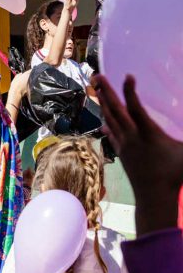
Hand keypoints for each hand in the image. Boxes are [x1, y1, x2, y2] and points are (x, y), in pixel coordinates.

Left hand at [94, 74, 182, 235]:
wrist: (153, 197)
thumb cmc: (175, 175)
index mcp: (147, 133)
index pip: (136, 107)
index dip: (131, 91)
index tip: (128, 76)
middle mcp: (131, 136)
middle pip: (115, 109)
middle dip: (106, 91)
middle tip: (97, 75)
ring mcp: (124, 144)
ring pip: (110, 119)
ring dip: (103, 103)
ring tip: (97, 90)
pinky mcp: (121, 153)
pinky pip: (111, 134)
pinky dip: (107, 124)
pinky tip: (103, 122)